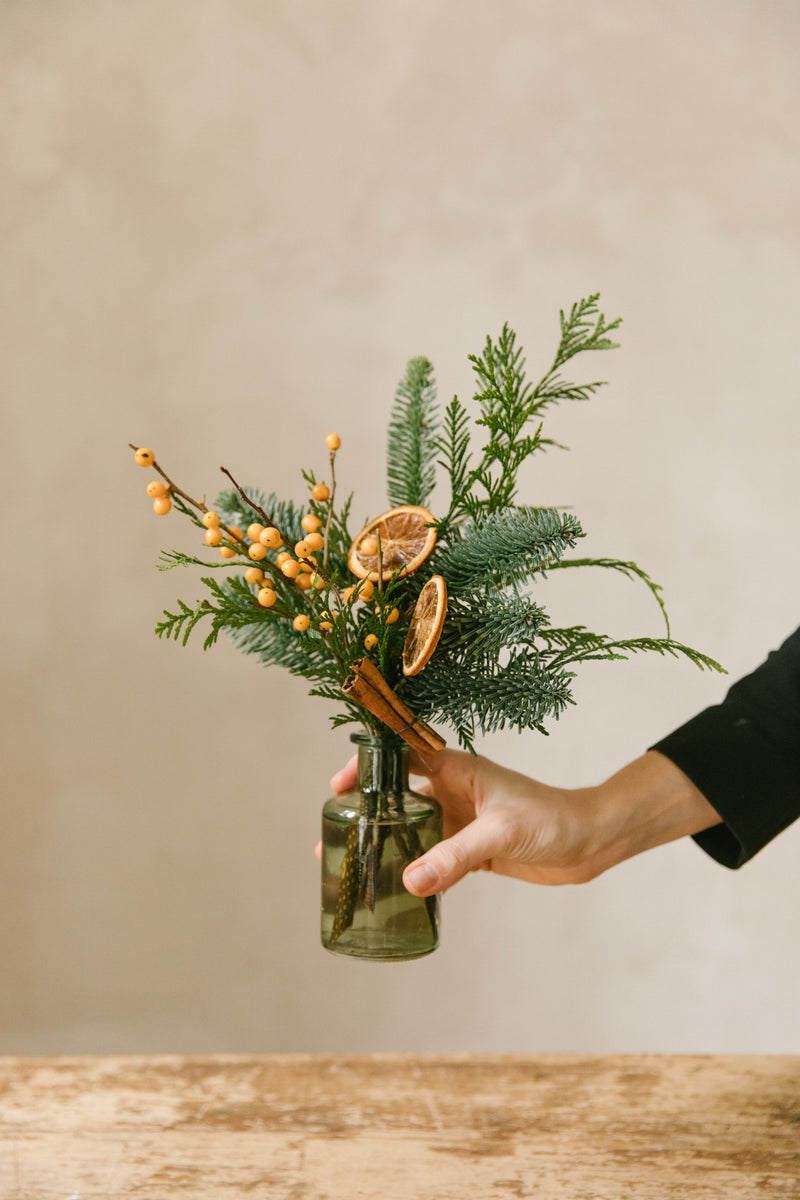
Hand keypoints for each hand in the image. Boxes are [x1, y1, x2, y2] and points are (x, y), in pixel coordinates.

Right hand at [326, 748, 721, 895]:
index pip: (401, 755)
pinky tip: (397, 888)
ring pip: (413, 830)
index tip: (336, 787)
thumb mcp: (500, 833)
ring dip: (386, 844)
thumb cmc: (554, 818)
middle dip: (366, 812)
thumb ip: (454, 856)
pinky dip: (415, 871)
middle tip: (332, 835)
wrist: (592, 841)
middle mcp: (454, 791)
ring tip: (353, 865)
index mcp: (457, 768)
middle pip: (399, 796)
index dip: (366, 766)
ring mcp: (463, 821)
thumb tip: (409, 880)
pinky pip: (434, 858)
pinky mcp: (474, 850)